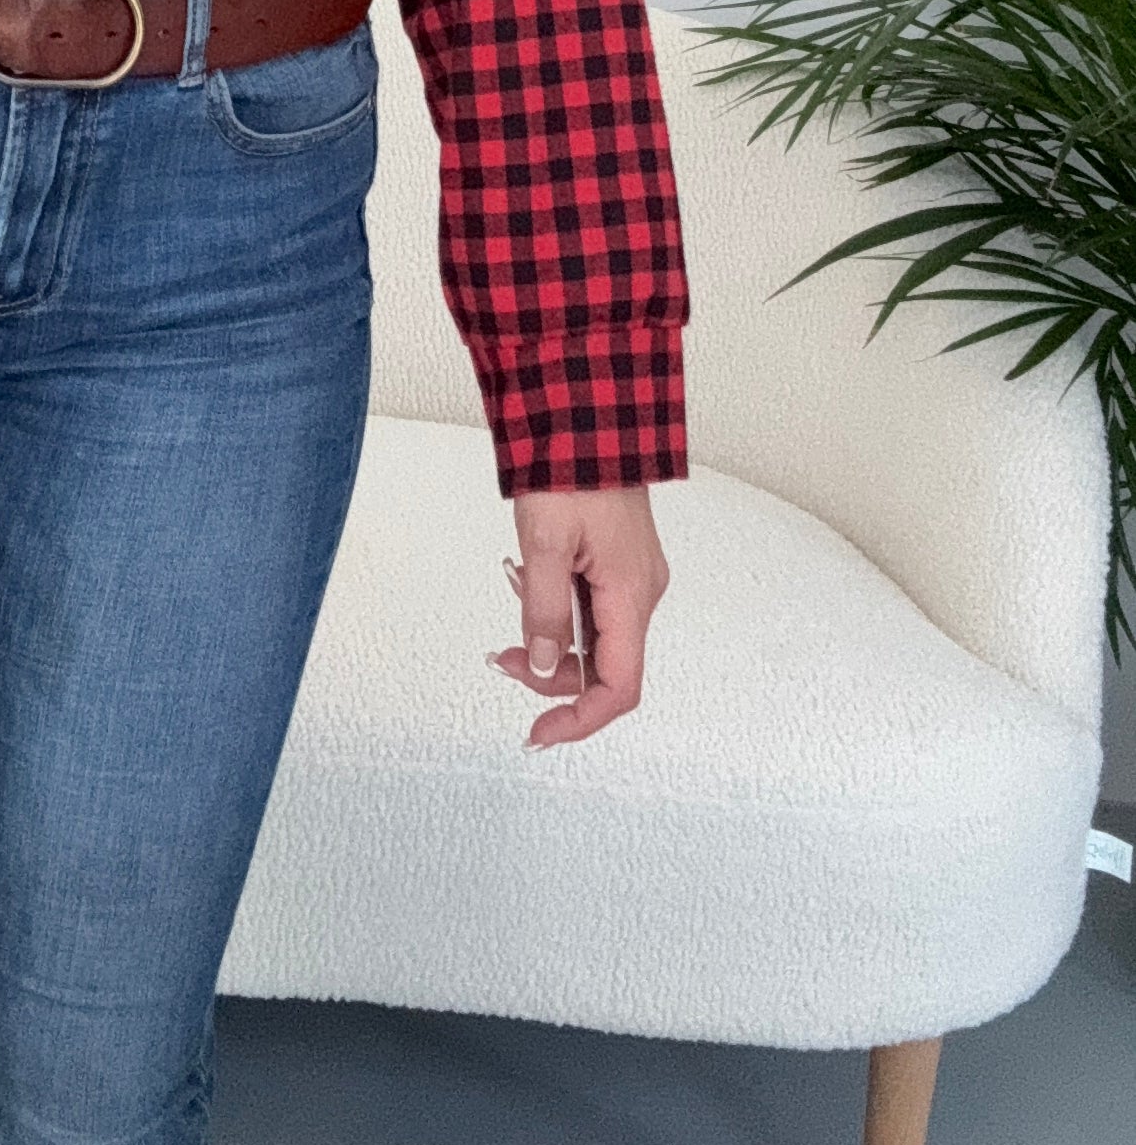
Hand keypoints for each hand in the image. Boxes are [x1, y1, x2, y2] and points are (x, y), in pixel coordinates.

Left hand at [486, 483, 669, 748]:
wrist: (588, 412)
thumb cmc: (572, 466)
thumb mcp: (545, 544)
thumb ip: (543, 611)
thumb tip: (540, 663)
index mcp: (632, 594)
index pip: (619, 687)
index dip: (579, 718)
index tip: (539, 732)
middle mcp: (641, 590)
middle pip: (602, 666)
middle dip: (550, 672)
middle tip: (502, 657)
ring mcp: (631, 575)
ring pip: (594, 635)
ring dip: (549, 635)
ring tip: (515, 593)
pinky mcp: (617, 558)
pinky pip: (591, 604)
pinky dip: (557, 606)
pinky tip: (528, 577)